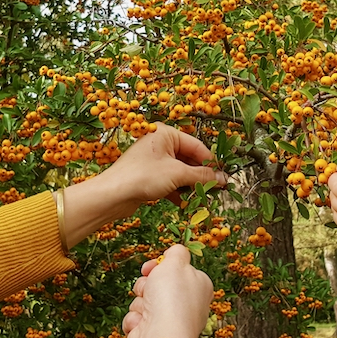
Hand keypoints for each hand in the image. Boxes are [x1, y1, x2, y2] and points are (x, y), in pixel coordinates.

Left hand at [61, 124, 225, 247]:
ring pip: (180, 172)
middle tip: (216, 190)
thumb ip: (202, 176)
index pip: (197, 147)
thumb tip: (223, 178)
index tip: (224, 177)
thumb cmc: (143, 176)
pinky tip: (186, 203)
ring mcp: (154, 161)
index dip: (211, 163)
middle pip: (189, 160)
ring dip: (191, 186)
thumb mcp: (177, 174)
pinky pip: (170, 182)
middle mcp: (160, 144)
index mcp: (166, 134)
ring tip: (203, 198)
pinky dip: (179, 191)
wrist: (112, 195)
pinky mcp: (149, 176)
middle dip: (201, 176)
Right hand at [122, 244, 212, 337]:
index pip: (177, 270)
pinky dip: (135, 319)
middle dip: (146, 284)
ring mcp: (169, 321)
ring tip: (146, 309)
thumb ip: (177, 252)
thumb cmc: (172, 298)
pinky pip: (136, 319)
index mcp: (198, 287)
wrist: (161, 337)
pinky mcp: (153, 334)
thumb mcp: (176, 263)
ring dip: (140, 302)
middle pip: (157, 285)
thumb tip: (176, 251)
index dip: (161, 266)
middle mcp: (187, 305)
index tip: (153, 266)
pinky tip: (141, 323)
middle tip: (148, 287)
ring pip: (143, 301)